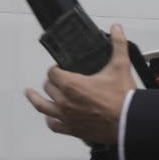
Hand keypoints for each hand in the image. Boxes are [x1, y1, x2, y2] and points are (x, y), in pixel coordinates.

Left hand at [26, 25, 135, 144]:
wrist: (128, 122)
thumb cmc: (123, 99)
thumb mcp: (120, 66)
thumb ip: (118, 45)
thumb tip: (116, 30)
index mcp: (72, 85)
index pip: (53, 73)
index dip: (56, 69)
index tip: (60, 69)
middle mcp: (65, 101)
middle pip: (48, 87)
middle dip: (52, 81)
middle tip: (57, 79)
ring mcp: (66, 116)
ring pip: (43, 106)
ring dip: (36, 99)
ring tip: (30, 94)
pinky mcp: (72, 129)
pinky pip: (54, 125)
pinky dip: (51, 121)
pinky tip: (51, 118)